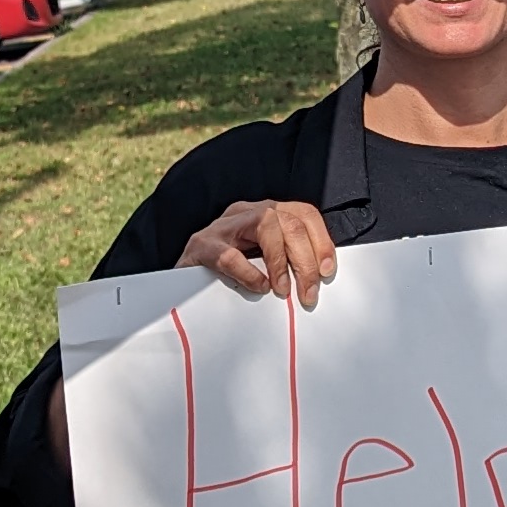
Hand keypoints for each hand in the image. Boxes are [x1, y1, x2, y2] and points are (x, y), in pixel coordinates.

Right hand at [184, 198, 341, 309]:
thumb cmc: (227, 271)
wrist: (179, 280)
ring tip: (282, 290)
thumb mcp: (262, 260)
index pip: (303, 214)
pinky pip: (231, 255)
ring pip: (266, 225)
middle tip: (309, 293)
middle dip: (305, 260)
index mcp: (265, 213)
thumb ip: (287, 261)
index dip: (321, 241)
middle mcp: (247, 212)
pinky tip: (258, 288)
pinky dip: (249, 274)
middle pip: (289, 222)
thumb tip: (318, 280)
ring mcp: (224, 226)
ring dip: (280, 262)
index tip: (328, 271)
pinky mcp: (202, 246)